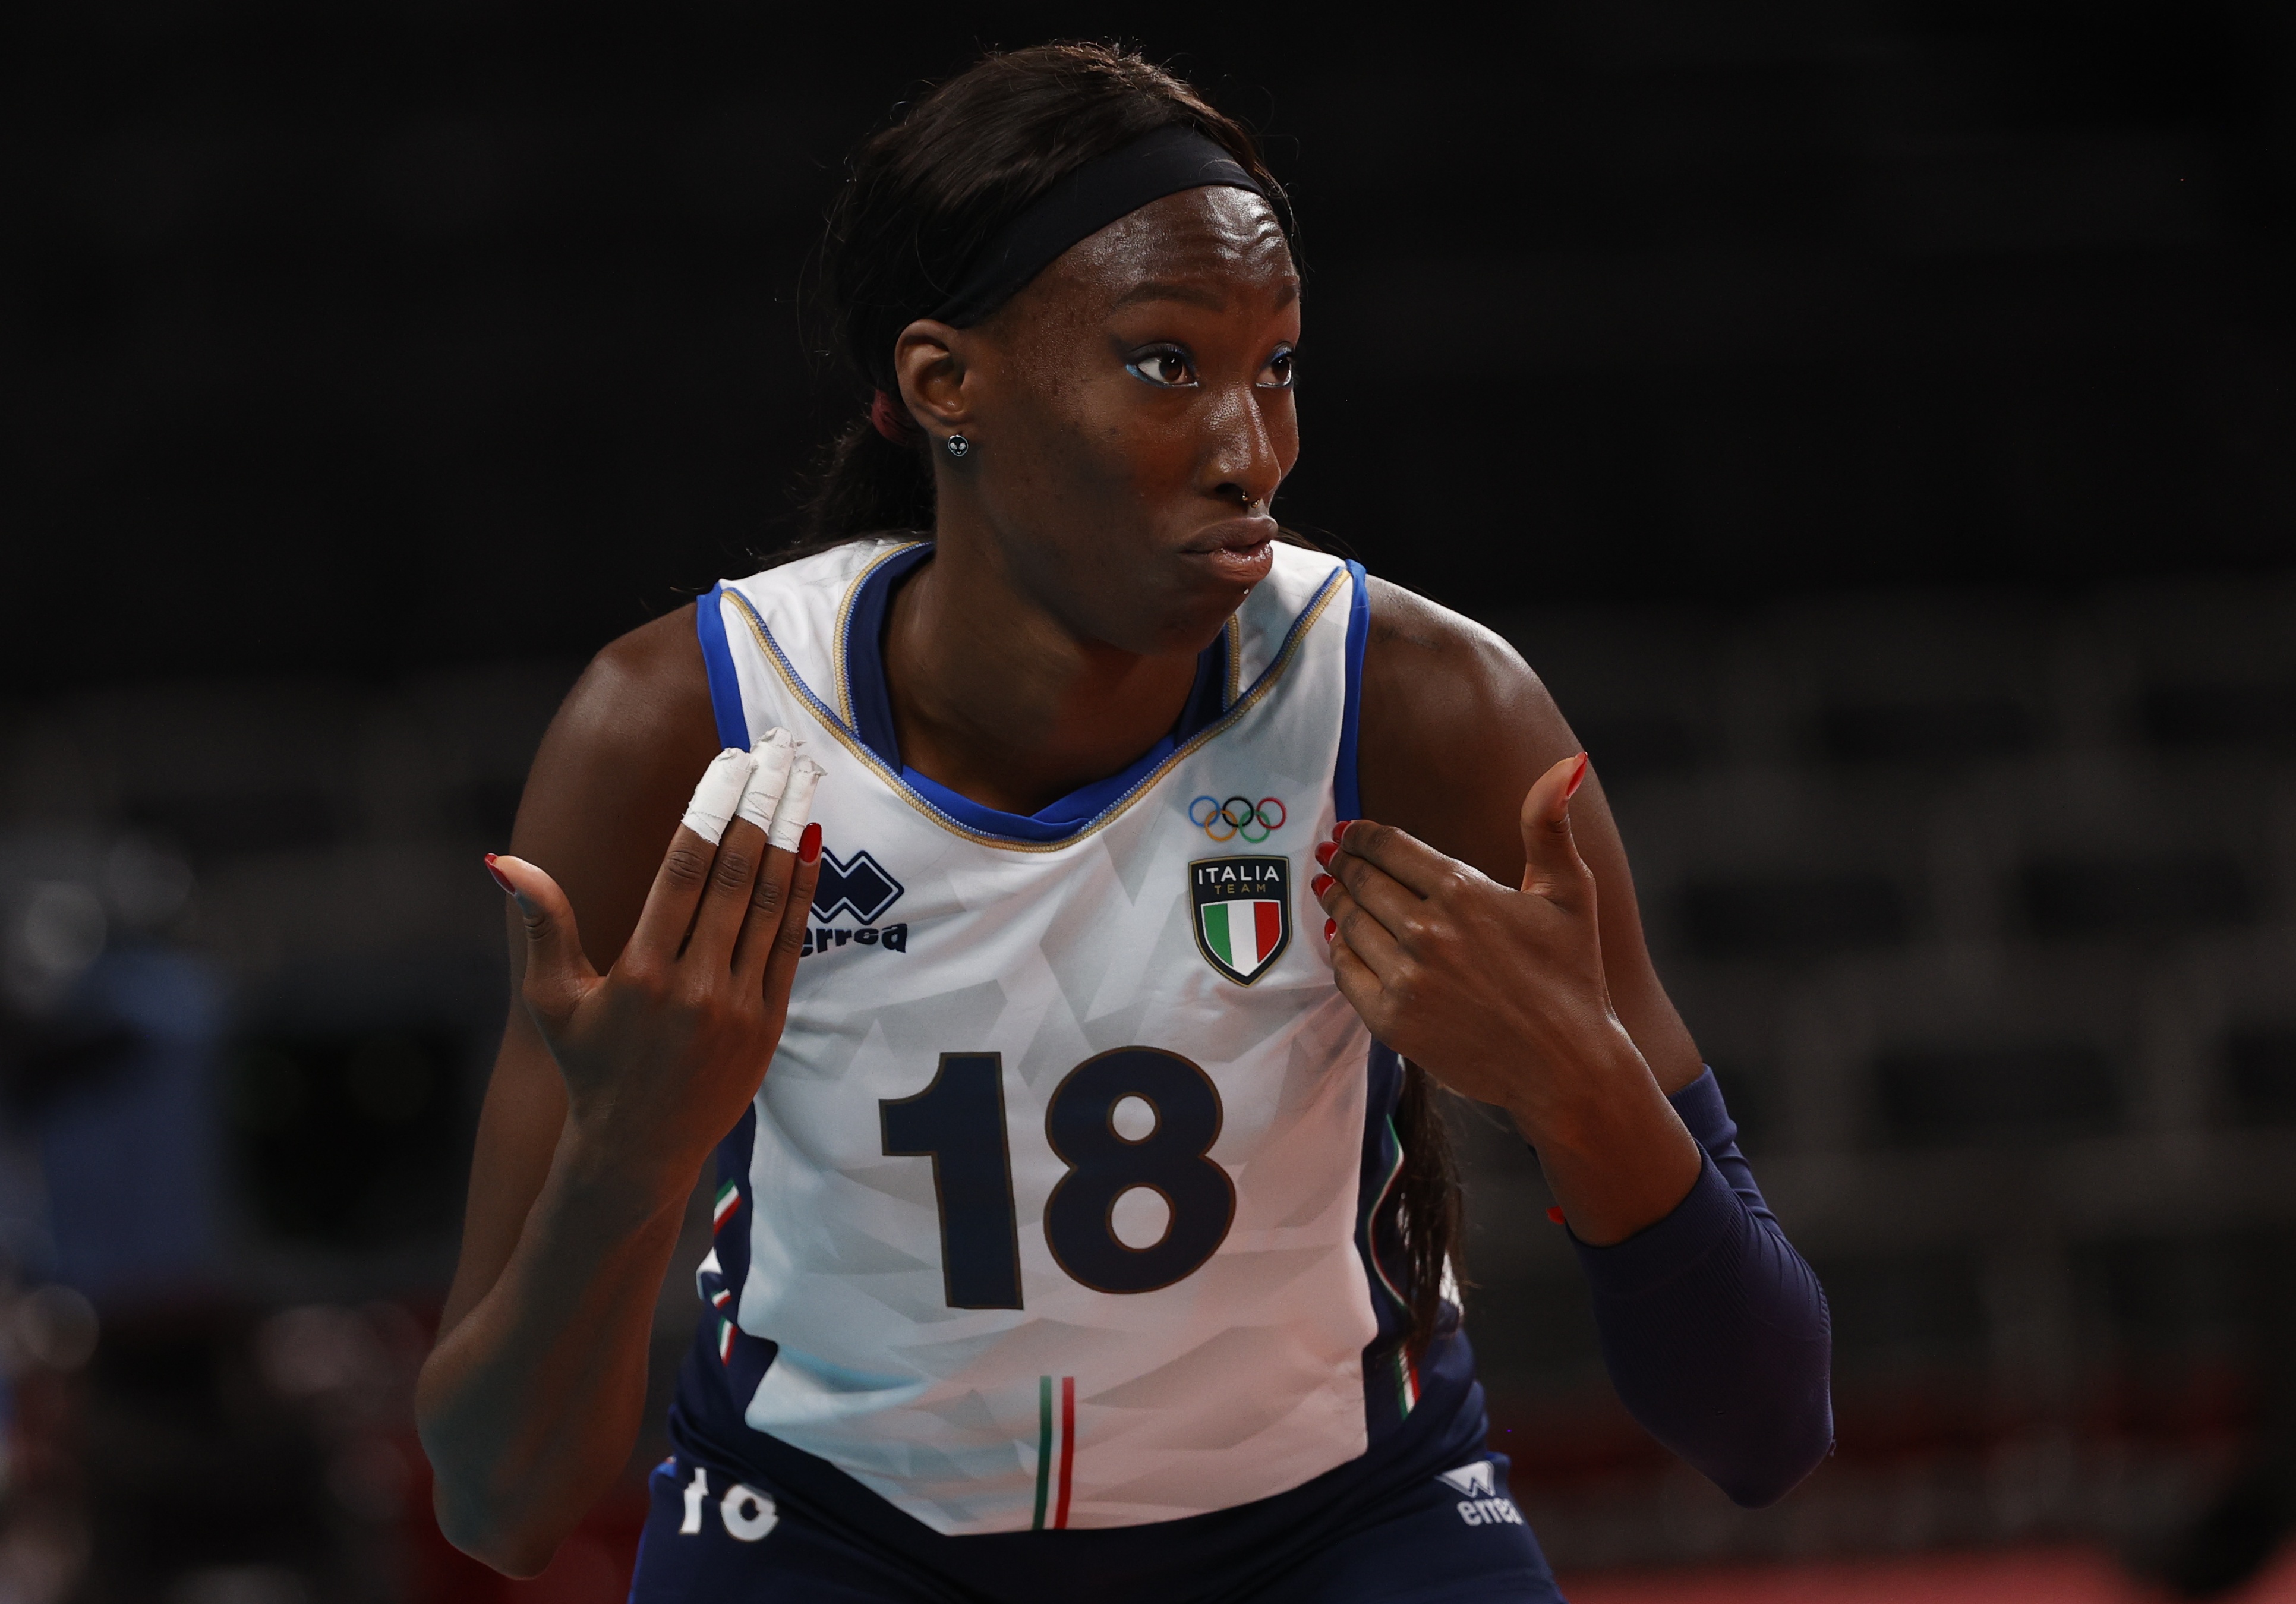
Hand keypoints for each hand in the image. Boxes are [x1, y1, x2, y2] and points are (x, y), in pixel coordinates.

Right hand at [485, 800, 822, 1194]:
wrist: (639, 1150)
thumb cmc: (589, 1067)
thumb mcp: (551, 1000)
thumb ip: (542, 925)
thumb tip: (506, 860)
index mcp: (641, 973)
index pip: (683, 871)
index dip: (711, 809)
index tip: (729, 761)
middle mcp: (695, 986)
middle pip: (734, 876)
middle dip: (760, 805)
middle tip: (779, 749)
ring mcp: (738, 1005)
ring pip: (769, 903)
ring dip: (789, 835)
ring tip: (801, 780)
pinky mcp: (768, 1023)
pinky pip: (790, 943)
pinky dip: (801, 891)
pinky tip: (810, 844)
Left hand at [1314, 751, 1632, 1117]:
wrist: (1565, 1065)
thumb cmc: (1573, 975)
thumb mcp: (1569, 892)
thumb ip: (1549, 824)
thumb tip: (1566, 764)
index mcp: (1463, 891)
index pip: (1390, 848)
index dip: (1363, 835)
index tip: (1350, 833)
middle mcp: (1427, 931)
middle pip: (1362, 882)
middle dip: (1344, 865)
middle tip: (1331, 857)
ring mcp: (1406, 978)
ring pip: (1349, 924)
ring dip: (1335, 902)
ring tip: (1330, 890)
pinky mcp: (1393, 1021)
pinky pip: (1346, 973)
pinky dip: (1340, 952)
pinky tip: (1342, 940)